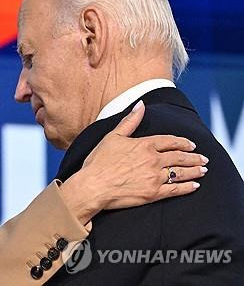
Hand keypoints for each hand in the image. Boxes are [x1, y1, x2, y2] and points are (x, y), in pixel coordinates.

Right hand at [61, 101, 206, 224]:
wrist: (93, 186)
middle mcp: (153, 160)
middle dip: (194, 157)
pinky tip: (194, 186)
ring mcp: (155, 177)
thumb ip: (130, 121)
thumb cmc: (99, 162)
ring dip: (194, 170)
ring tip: (203, 170)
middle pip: (180, 156)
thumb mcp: (112, 136)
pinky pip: (176, 190)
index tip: (191, 144)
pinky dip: (187, 187)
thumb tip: (141, 105)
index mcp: (144, 145)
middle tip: (203, 158)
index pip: (170, 141)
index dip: (183, 142)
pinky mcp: (153, 194)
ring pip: (181, 172)